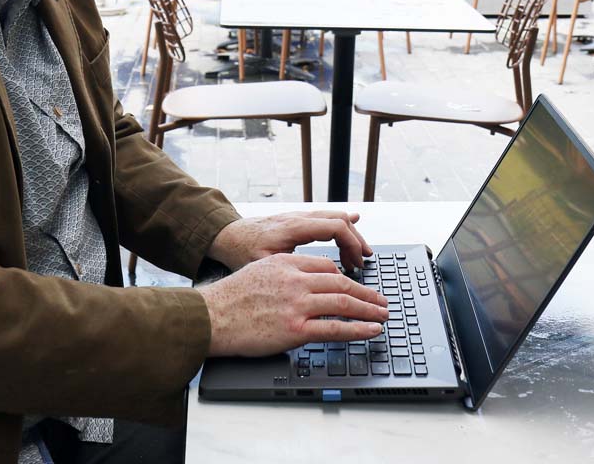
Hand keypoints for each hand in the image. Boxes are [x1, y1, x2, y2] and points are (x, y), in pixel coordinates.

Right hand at [196, 253, 388, 356]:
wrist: (211, 317)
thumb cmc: (230, 298)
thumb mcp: (259, 271)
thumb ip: (284, 274)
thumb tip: (304, 282)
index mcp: (286, 264)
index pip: (327, 267)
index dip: (346, 278)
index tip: (356, 287)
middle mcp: (295, 280)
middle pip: (342, 284)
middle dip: (366, 293)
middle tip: (381, 301)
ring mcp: (296, 304)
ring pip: (344, 303)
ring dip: (369, 310)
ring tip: (382, 315)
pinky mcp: (295, 329)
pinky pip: (335, 328)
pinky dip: (358, 329)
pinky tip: (370, 330)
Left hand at [206, 211, 373, 271]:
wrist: (224, 236)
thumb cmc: (239, 252)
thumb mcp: (262, 265)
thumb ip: (287, 271)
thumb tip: (309, 286)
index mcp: (292, 228)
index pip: (334, 227)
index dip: (351, 244)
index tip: (357, 263)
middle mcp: (297, 217)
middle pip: (339, 220)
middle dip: (356, 240)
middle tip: (364, 261)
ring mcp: (297, 216)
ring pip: (333, 216)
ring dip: (350, 233)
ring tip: (361, 253)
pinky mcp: (295, 219)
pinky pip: (324, 218)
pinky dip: (340, 225)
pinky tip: (352, 225)